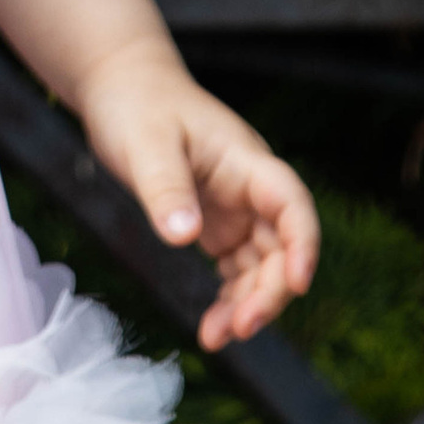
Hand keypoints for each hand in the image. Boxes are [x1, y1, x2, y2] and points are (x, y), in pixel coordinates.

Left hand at [74, 39, 319, 349]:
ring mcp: (235, 207)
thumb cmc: (137, 104)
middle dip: (269, 291)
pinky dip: (229, 297)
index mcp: (245, 161)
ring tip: (216, 337)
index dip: (303, 244)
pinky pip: (236, 267)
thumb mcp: (145, 146)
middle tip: (239, 329)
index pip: (290, 204)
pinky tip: (213, 323)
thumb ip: (166, 190)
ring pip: (261, 265)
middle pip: (281, 246)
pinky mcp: (216, 222)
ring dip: (248, 303)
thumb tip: (185, 238)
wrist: (121, 86)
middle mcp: (249, 188)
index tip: (298, 283)